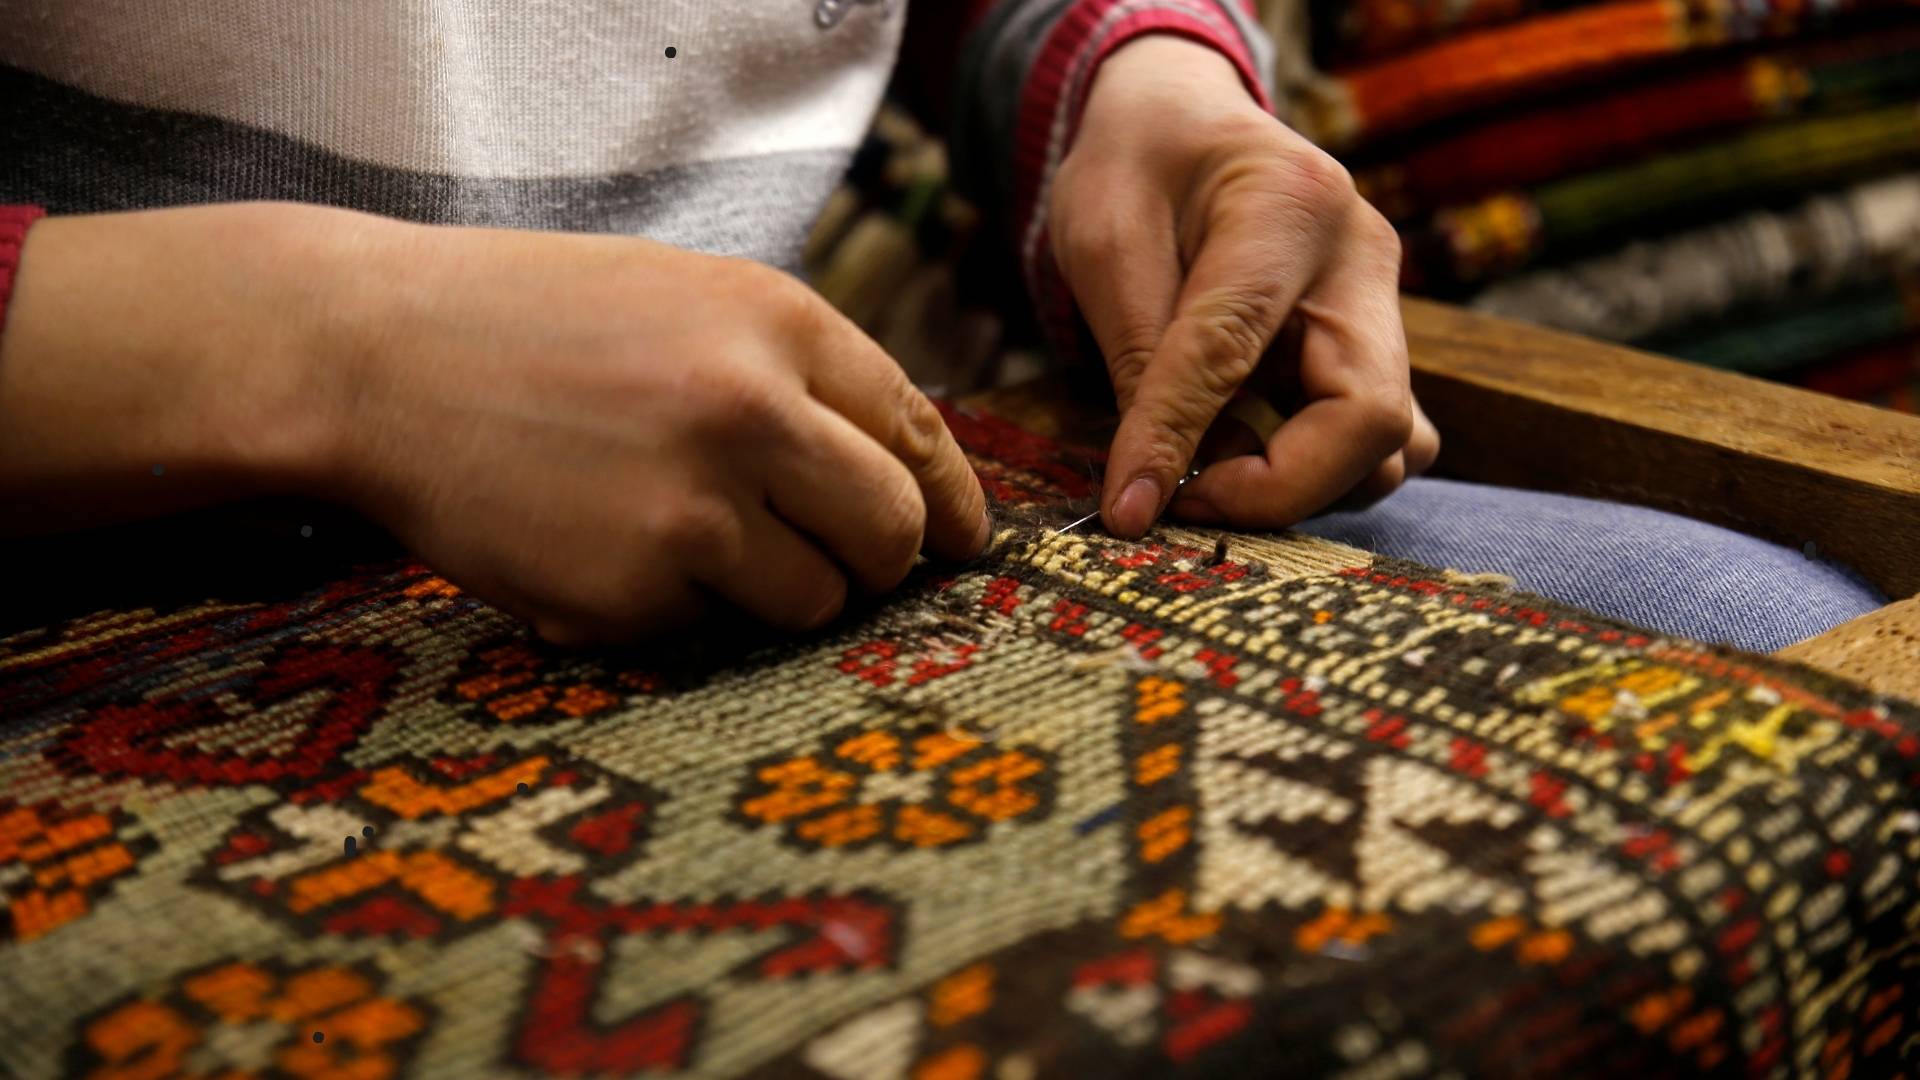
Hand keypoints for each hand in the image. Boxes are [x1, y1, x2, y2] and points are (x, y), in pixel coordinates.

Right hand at [0, 204, 988, 642]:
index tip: (962, 544)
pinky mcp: (632, 589)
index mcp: (779, 323)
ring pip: (814, 600)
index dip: (952, 503)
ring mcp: (694, 507)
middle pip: (892, 533)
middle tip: (835, 564)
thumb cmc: (533, 324)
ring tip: (685, 539)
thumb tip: (908, 472)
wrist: (373, 356)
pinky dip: (675, 611)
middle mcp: (754, 412)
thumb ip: (796, 371)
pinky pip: (707, 631)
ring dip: (776, 593)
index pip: (918, 432)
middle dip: (877, 562)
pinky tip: (603, 548)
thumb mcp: (685, 299)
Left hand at [1047, 35, 1439, 537]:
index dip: (1177, 437)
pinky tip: (1241, 455)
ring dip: (1300, 485)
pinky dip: (1314, 471)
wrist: (1187, 123)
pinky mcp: (1375, 347)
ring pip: (1390, 445)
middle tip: (1181, 501)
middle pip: (1369, 416)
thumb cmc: (1139, 168)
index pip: (1237, 346)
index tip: (1130, 509)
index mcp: (1287, 204)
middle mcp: (1362, 258)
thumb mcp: (1105, 241)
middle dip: (1275, 487)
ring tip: (1206, 474)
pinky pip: (1376, 440)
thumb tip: (1142, 495)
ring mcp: (1382, 306)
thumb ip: (1135, 359)